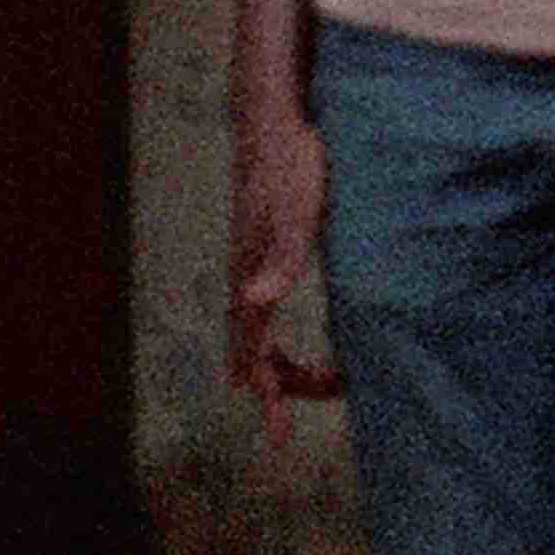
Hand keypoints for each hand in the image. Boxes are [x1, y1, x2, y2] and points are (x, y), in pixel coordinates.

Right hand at [227, 112, 336, 413]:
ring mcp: (249, 268)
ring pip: (253, 337)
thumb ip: (281, 258)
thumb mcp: (297, 212)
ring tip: (311, 386)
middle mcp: (243, 280)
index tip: (280, 433)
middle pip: (249, 355)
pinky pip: (262, 316)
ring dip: (276, 369)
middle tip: (303, 415)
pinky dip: (276, 343)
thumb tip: (253, 300)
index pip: (253, 354)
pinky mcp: (261, 254)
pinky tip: (293, 345)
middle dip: (277, 390)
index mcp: (251, 279)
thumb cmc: (293, 164)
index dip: (269, 395)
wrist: (274, 121)